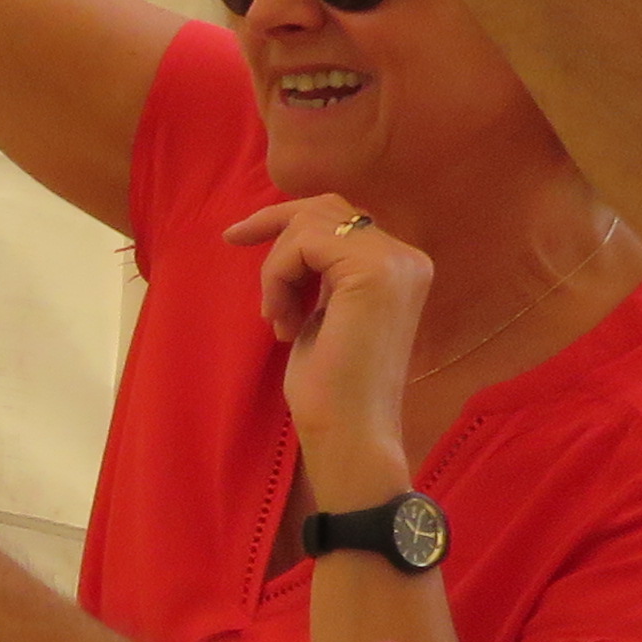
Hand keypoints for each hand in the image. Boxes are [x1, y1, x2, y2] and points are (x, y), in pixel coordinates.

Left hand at [228, 196, 432, 506]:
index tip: (237, 236)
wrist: (349, 434)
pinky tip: (281, 320)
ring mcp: (395, 262)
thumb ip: (322, 274)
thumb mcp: (323, 313)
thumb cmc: (331, 389)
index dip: (285, 221)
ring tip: (276, 318)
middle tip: (233, 242)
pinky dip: (277, 276)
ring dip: (275, 269)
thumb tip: (291, 235)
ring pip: (308, 224)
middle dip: (273, 225)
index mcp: (400, 267)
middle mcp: (407, 257)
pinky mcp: (374, 271)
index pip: (340, 218)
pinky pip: (303, 243)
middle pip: (325, 207)